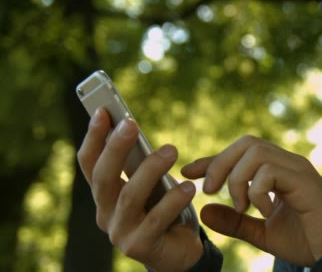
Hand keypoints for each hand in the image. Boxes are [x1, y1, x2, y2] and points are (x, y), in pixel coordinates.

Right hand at [76, 108, 202, 271]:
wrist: (179, 253)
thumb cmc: (164, 210)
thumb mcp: (151, 185)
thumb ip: (140, 164)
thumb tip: (131, 126)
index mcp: (104, 195)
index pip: (89, 164)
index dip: (93, 138)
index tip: (103, 111)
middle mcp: (105, 214)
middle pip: (103, 178)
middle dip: (115, 148)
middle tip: (131, 123)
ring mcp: (120, 232)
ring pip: (129, 197)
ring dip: (150, 170)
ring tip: (171, 150)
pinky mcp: (140, 247)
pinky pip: (157, 219)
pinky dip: (174, 200)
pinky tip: (190, 187)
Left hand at [181, 135, 321, 266]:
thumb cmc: (306, 241)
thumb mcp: (262, 232)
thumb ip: (235, 221)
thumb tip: (204, 211)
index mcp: (277, 171)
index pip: (240, 153)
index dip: (212, 160)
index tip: (188, 172)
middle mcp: (287, 163)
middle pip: (246, 143)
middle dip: (221, 163)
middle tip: (210, 190)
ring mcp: (297, 168)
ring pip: (256, 152)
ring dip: (238, 179)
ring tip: (242, 206)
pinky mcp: (305, 180)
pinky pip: (270, 172)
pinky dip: (258, 191)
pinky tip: (264, 212)